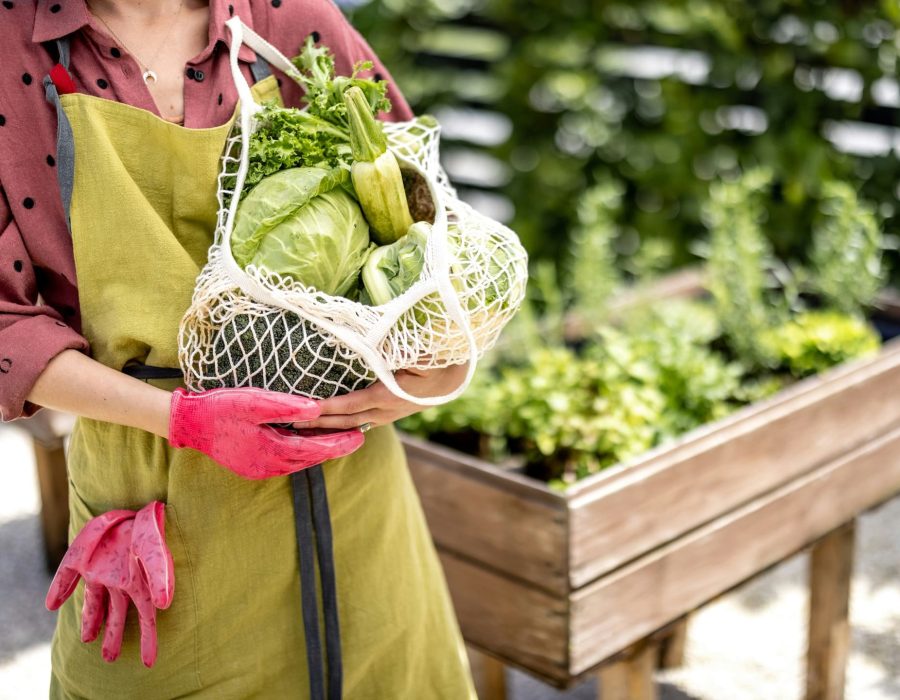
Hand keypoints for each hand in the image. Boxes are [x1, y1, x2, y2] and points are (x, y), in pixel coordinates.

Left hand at [45, 502, 172, 667]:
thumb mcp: (153, 552)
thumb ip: (159, 576)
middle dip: (116, 637)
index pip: (144, 618)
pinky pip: (69, 577)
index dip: (148, 640)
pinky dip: (59, 589)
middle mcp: (119, 581)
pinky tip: (54, 604)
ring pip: (96, 604)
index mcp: (137, 584)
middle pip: (118, 615)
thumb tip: (163, 605)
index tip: (149, 663)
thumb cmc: (146, 528)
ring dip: (93, 623)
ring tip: (89, 642)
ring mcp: (101, 571)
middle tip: (111, 659)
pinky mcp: (82, 560)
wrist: (133, 506)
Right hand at [168, 387, 364, 478]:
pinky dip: (301, 452)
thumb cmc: (220, 408)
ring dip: (319, 450)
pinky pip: (285, 461)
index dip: (340, 442)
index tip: (361, 436)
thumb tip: (318, 408)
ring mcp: (260, 469)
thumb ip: (286, 406)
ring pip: (299, 461)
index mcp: (272, 451)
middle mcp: (269, 466)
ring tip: (340, 439)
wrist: (189, 423)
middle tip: (359, 436)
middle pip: (311, 457)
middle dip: (335, 447)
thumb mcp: (254, 402)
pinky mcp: (252, 466)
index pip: (316, 448)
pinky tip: (309, 442)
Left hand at [302, 364, 468, 430]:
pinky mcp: (390, 413)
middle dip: (319, 423)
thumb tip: (366, 342)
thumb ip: (392, 350)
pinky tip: (331, 425)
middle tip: (292, 423)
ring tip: (305, 428)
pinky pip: (363, 422)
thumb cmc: (435, 360)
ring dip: (330, 427)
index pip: (350, 404)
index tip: (305, 409)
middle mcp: (386, 410)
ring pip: (354, 424)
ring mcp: (389, 415)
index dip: (328, 408)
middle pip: (347, 421)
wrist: (455, 378)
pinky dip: (344, 424)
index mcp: (389, 395)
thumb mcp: (415, 354)